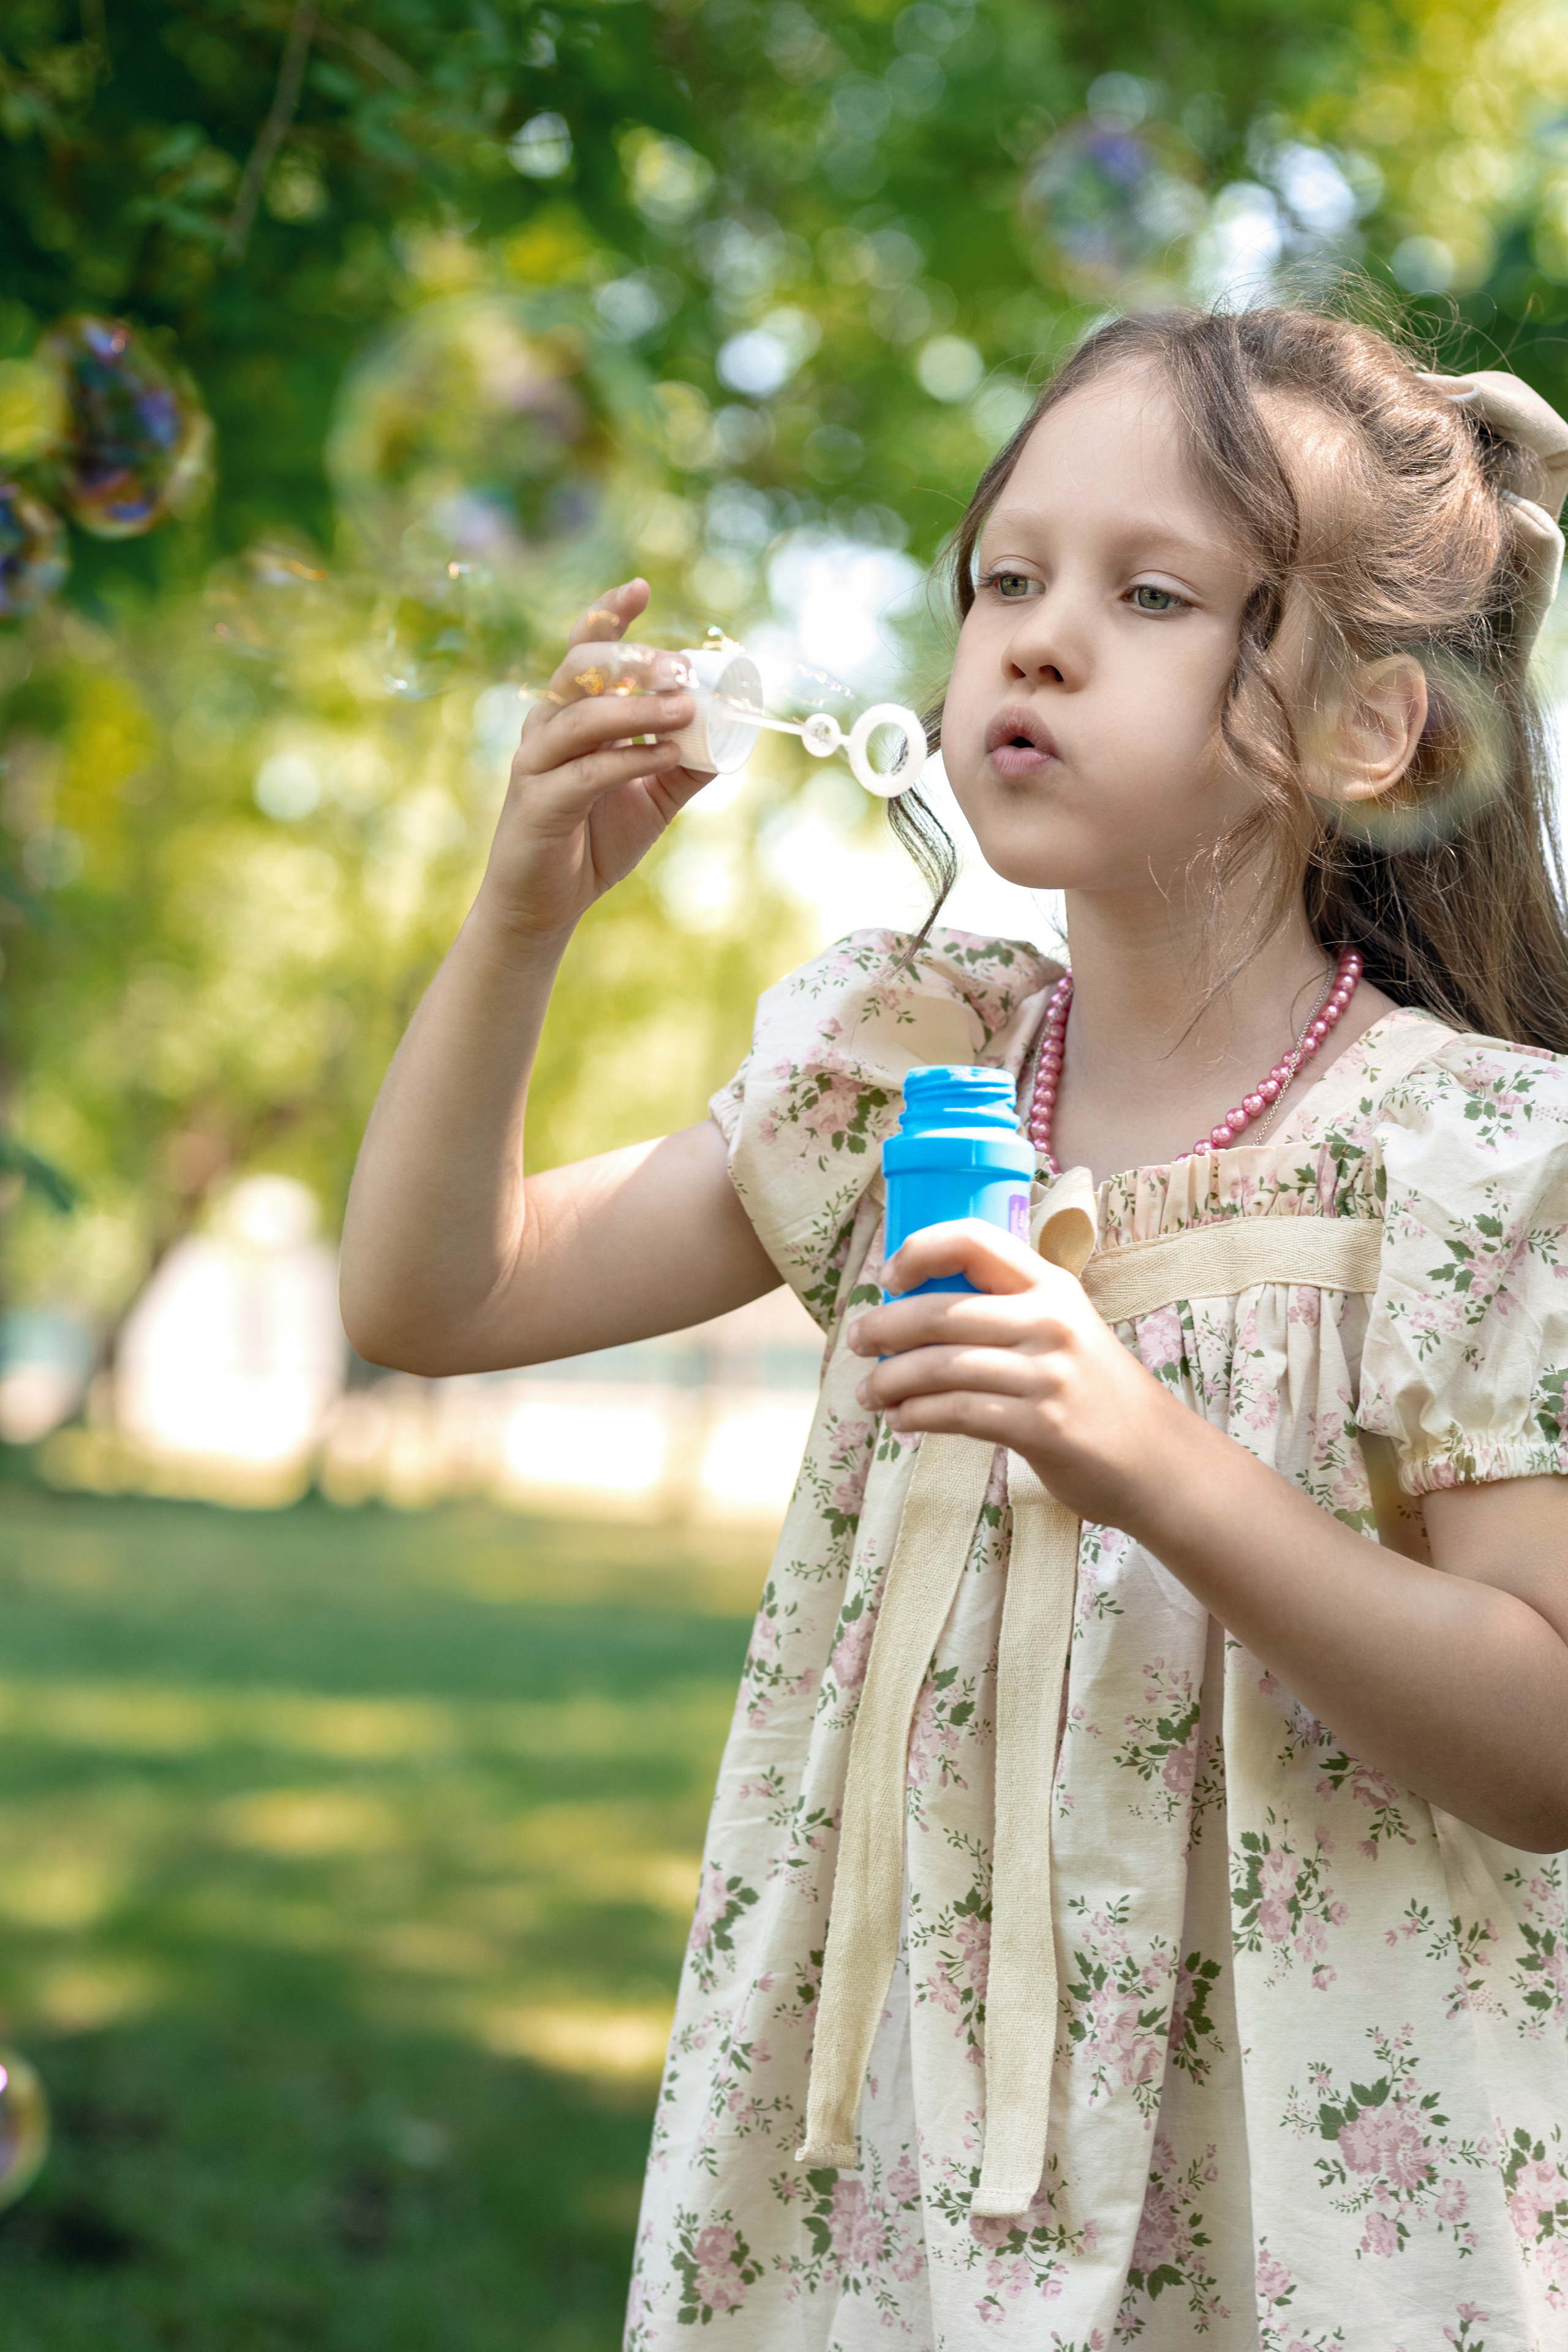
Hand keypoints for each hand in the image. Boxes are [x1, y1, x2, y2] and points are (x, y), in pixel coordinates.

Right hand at [478, 578, 705, 946]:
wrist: (547, 905)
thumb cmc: (593, 841)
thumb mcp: (652, 797)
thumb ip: (686, 765)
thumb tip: (732, 737)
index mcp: (571, 714)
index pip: (586, 651)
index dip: (609, 615)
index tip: (641, 587)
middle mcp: (547, 727)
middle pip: (581, 671)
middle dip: (633, 661)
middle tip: (681, 667)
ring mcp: (536, 763)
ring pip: (582, 718)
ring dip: (637, 709)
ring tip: (684, 709)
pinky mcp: (536, 803)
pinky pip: (586, 772)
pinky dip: (628, 760)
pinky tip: (664, 755)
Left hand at [847, 1219, 1181, 1528]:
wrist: (1155, 1458)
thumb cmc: (1094, 1391)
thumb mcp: (1063, 1329)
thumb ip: (1006, 1311)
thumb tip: (914, 1310)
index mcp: (1050, 1285)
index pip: (973, 1239)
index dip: (919, 1249)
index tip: (888, 1277)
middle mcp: (1049, 1320)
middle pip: (941, 1310)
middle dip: (882, 1327)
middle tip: (855, 1342)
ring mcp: (1046, 1374)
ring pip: (940, 1366)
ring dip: (889, 1380)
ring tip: (869, 1393)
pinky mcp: (1040, 1425)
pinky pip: (956, 1413)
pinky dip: (917, 1416)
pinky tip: (902, 1421)